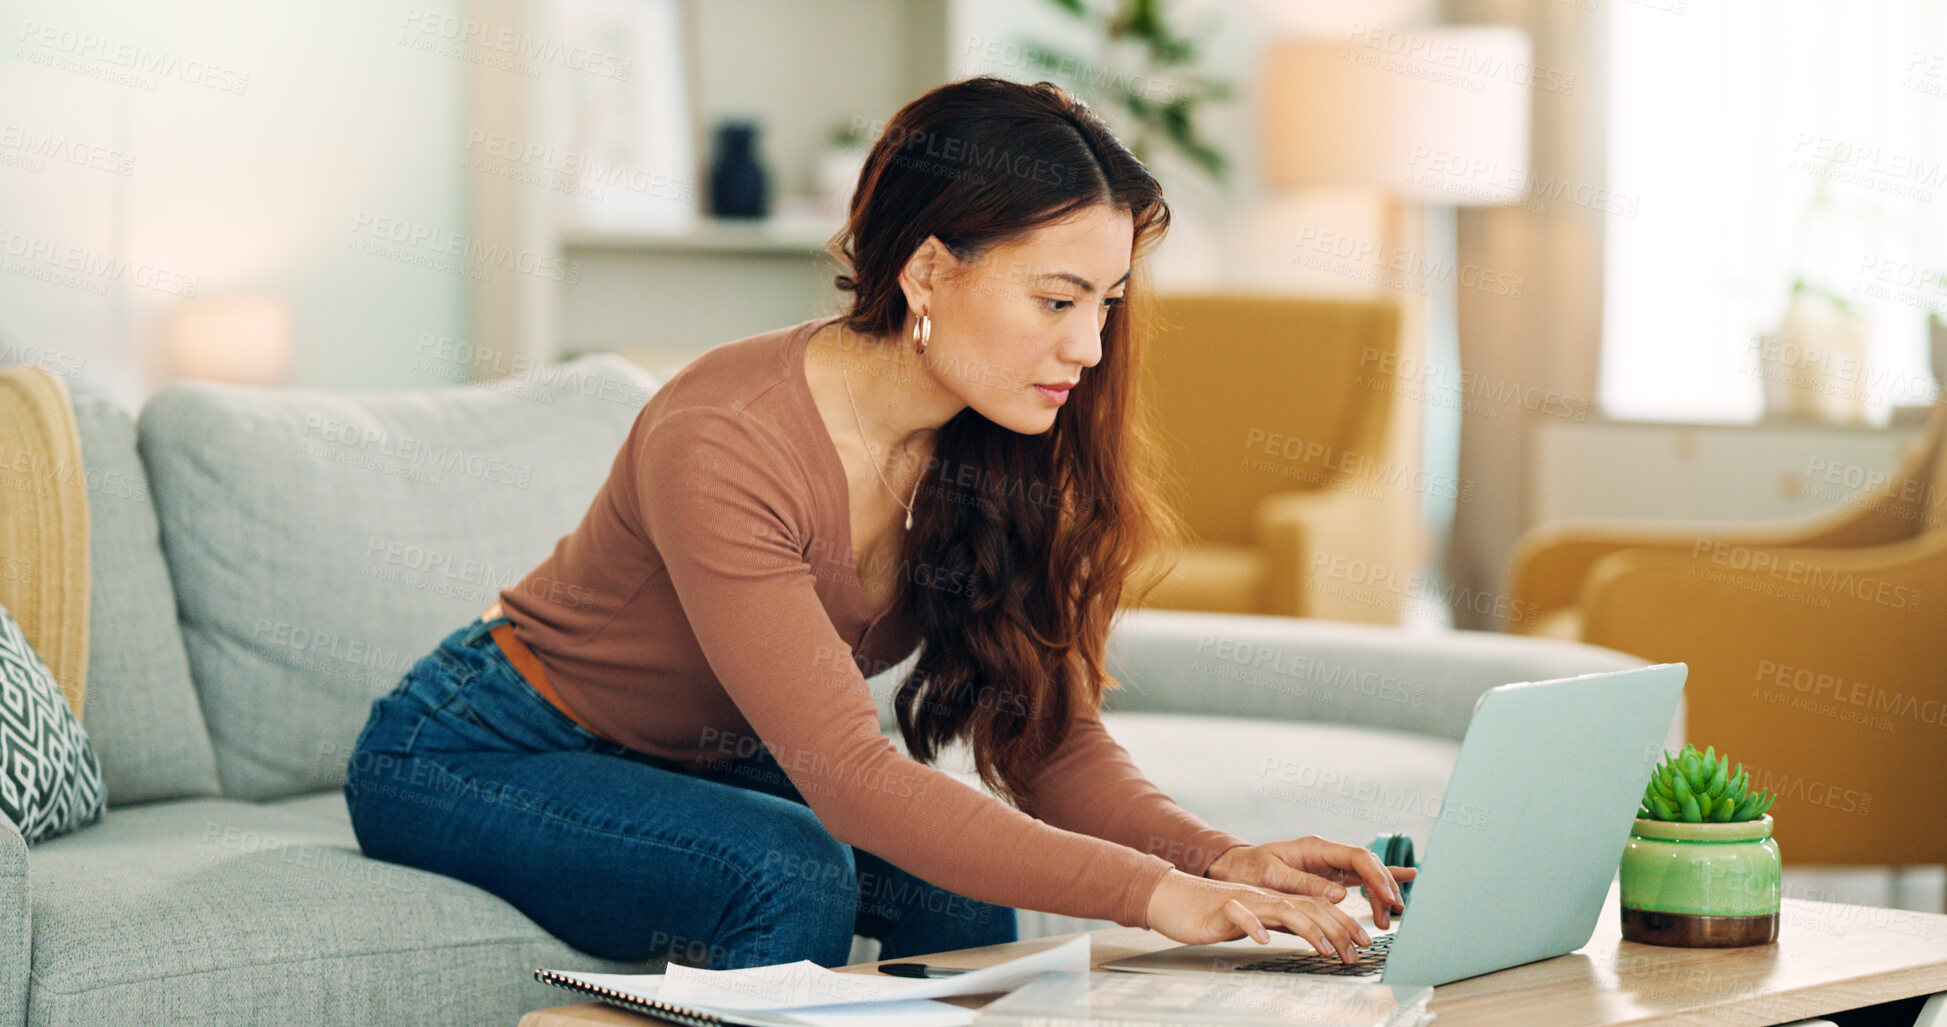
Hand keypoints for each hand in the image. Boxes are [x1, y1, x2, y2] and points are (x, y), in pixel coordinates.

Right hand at [1142, 869, 1372, 962]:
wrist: (1173, 898)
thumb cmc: (1212, 912)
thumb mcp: (1255, 919)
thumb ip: (1281, 923)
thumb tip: (1312, 934)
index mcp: (1275, 900)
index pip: (1316, 907)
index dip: (1342, 923)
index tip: (1362, 943)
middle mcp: (1265, 897)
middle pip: (1308, 907)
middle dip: (1337, 928)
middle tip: (1356, 951)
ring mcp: (1244, 901)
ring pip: (1282, 910)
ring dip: (1307, 930)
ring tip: (1324, 949)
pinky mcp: (1221, 907)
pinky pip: (1239, 914)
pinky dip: (1253, 926)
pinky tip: (1263, 940)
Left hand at [1203, 837, 1415, 928]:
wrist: (1235, 868)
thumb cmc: (1249, 869)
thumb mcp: (1272, 875)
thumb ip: (1305, 884)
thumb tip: (1339, 895)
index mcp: (1314, 847)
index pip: (1356, 857)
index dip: (1376, 876)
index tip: (1387, 898)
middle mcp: (1326, 853)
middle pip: (1366, 865)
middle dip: (1383, 888)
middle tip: (1391, 913)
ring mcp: (1329, 864)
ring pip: (1365, 873)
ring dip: (1380, 893)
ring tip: (1388, 917)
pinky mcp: (1328, 876)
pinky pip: (1358, 878)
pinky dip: (1379, 881)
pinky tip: (1405, 877)